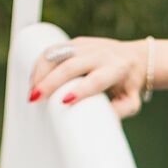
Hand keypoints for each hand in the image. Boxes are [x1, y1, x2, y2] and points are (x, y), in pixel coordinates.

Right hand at [27, 36, 151, 116]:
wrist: (136, 58)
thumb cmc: (130, 85)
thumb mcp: (131, 102)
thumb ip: (119, 112)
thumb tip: (104, 124)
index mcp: (117, 68)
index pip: (96, 79)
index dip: (80, 90)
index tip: (64, 101)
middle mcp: (101, 53)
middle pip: (71, 65)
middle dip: (50, 81)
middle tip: (35, 98)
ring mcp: (87, 46)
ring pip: (58, 54)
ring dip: (41, 72)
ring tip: (31, 91)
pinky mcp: (76, 42)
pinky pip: (53, 50)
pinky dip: (40, 64)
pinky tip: (33, 79)